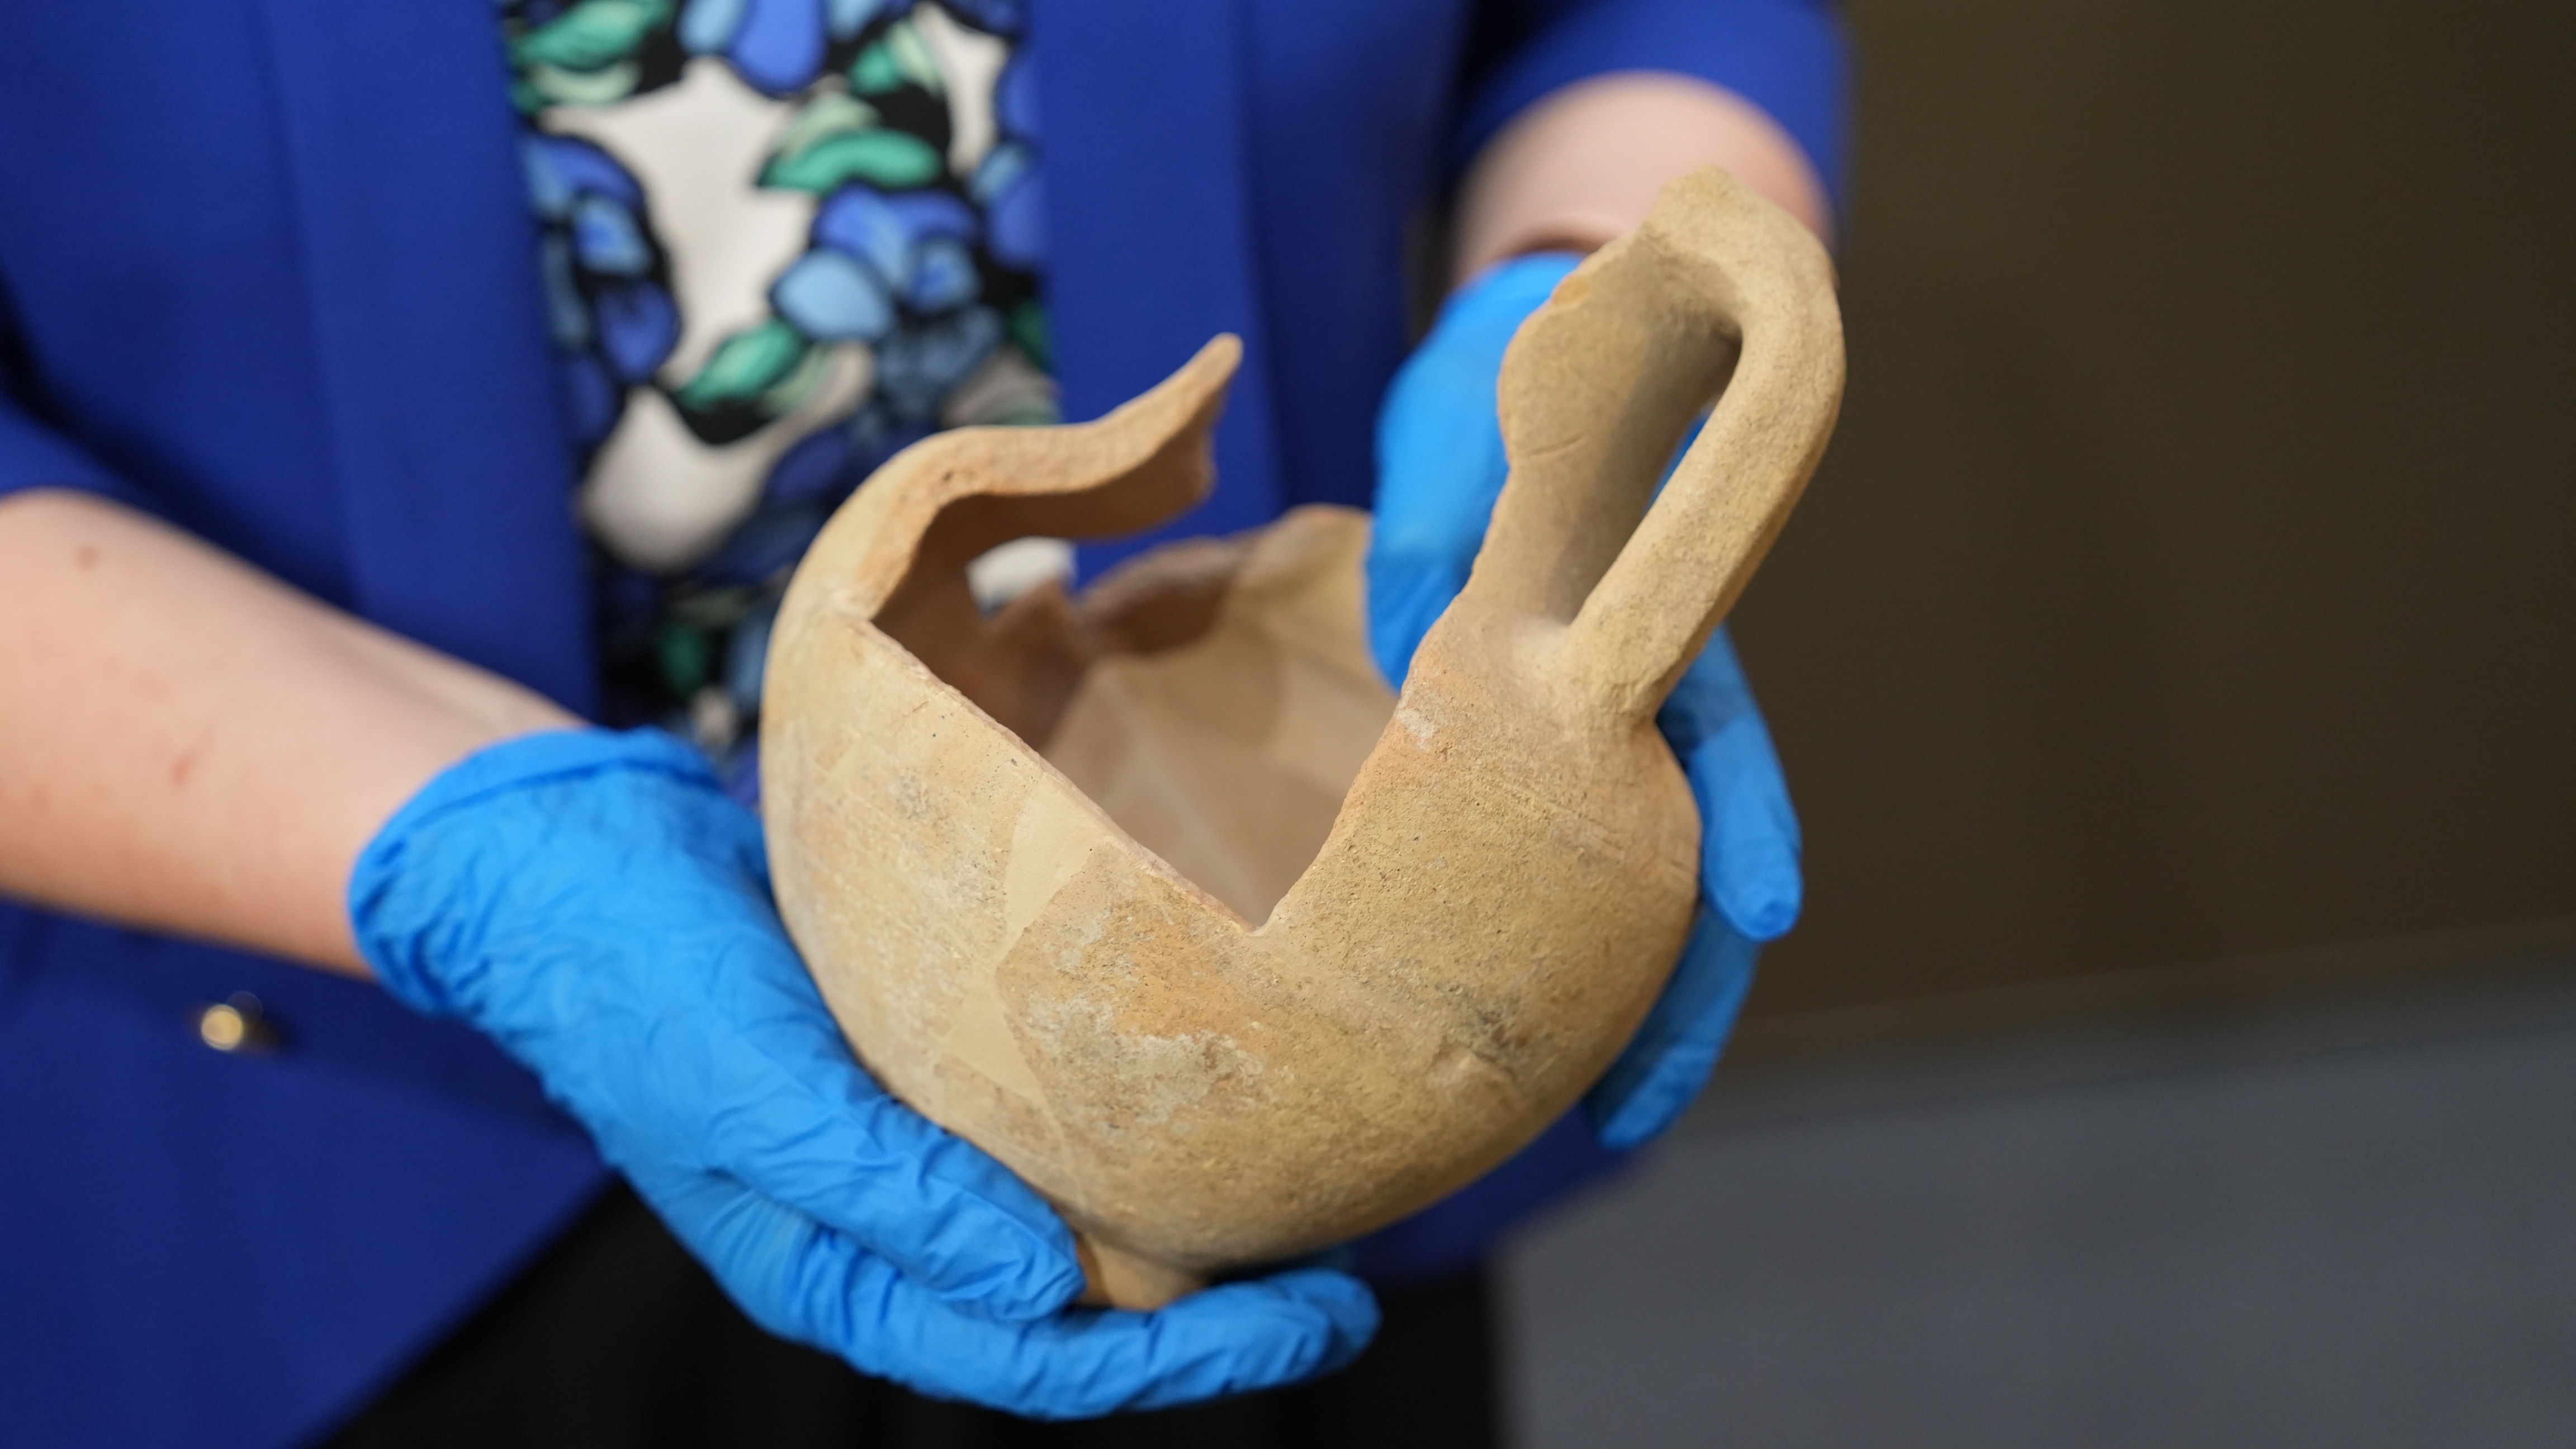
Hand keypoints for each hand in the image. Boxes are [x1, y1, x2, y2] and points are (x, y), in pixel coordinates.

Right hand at [349, 729, 1375, 1415]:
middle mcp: (885, 1223)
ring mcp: (906, 1142)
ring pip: (1072, 1212)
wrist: (561, 852)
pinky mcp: (920, 1057)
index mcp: (836, 1270)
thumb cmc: (628, 981)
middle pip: (1077, 1304)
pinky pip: (1044, 1115)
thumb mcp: (752, 1091)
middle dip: (1216, 1310)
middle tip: (1352, 1271)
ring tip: (1307, 1188)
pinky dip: (1127, 1118)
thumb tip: (1044, 1285)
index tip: (1317, 1322)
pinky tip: (1201, 1086)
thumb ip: (889, 1190)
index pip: (1036, 1356)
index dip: (1185, 1362)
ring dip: (1187, 1215)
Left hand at [1367, 253, 1802, 1150]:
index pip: (1725, 744)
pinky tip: (1506, 1032)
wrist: (1540, 347)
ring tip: (1587, 1124)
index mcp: (1662, 626)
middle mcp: (1653, 700)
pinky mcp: (1543, 747)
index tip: (1763, 921)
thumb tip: (1408, 643)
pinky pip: (1563, 866)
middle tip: (1634, 1113)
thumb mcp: (1462, 427)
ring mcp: (1609, 735)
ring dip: (1622, 1008)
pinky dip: (1553, 952)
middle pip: (1696, 868)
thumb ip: (1436, 523)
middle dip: (1681, 997)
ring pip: (1640, 894)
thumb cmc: (1513, 382)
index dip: (1748, 833)